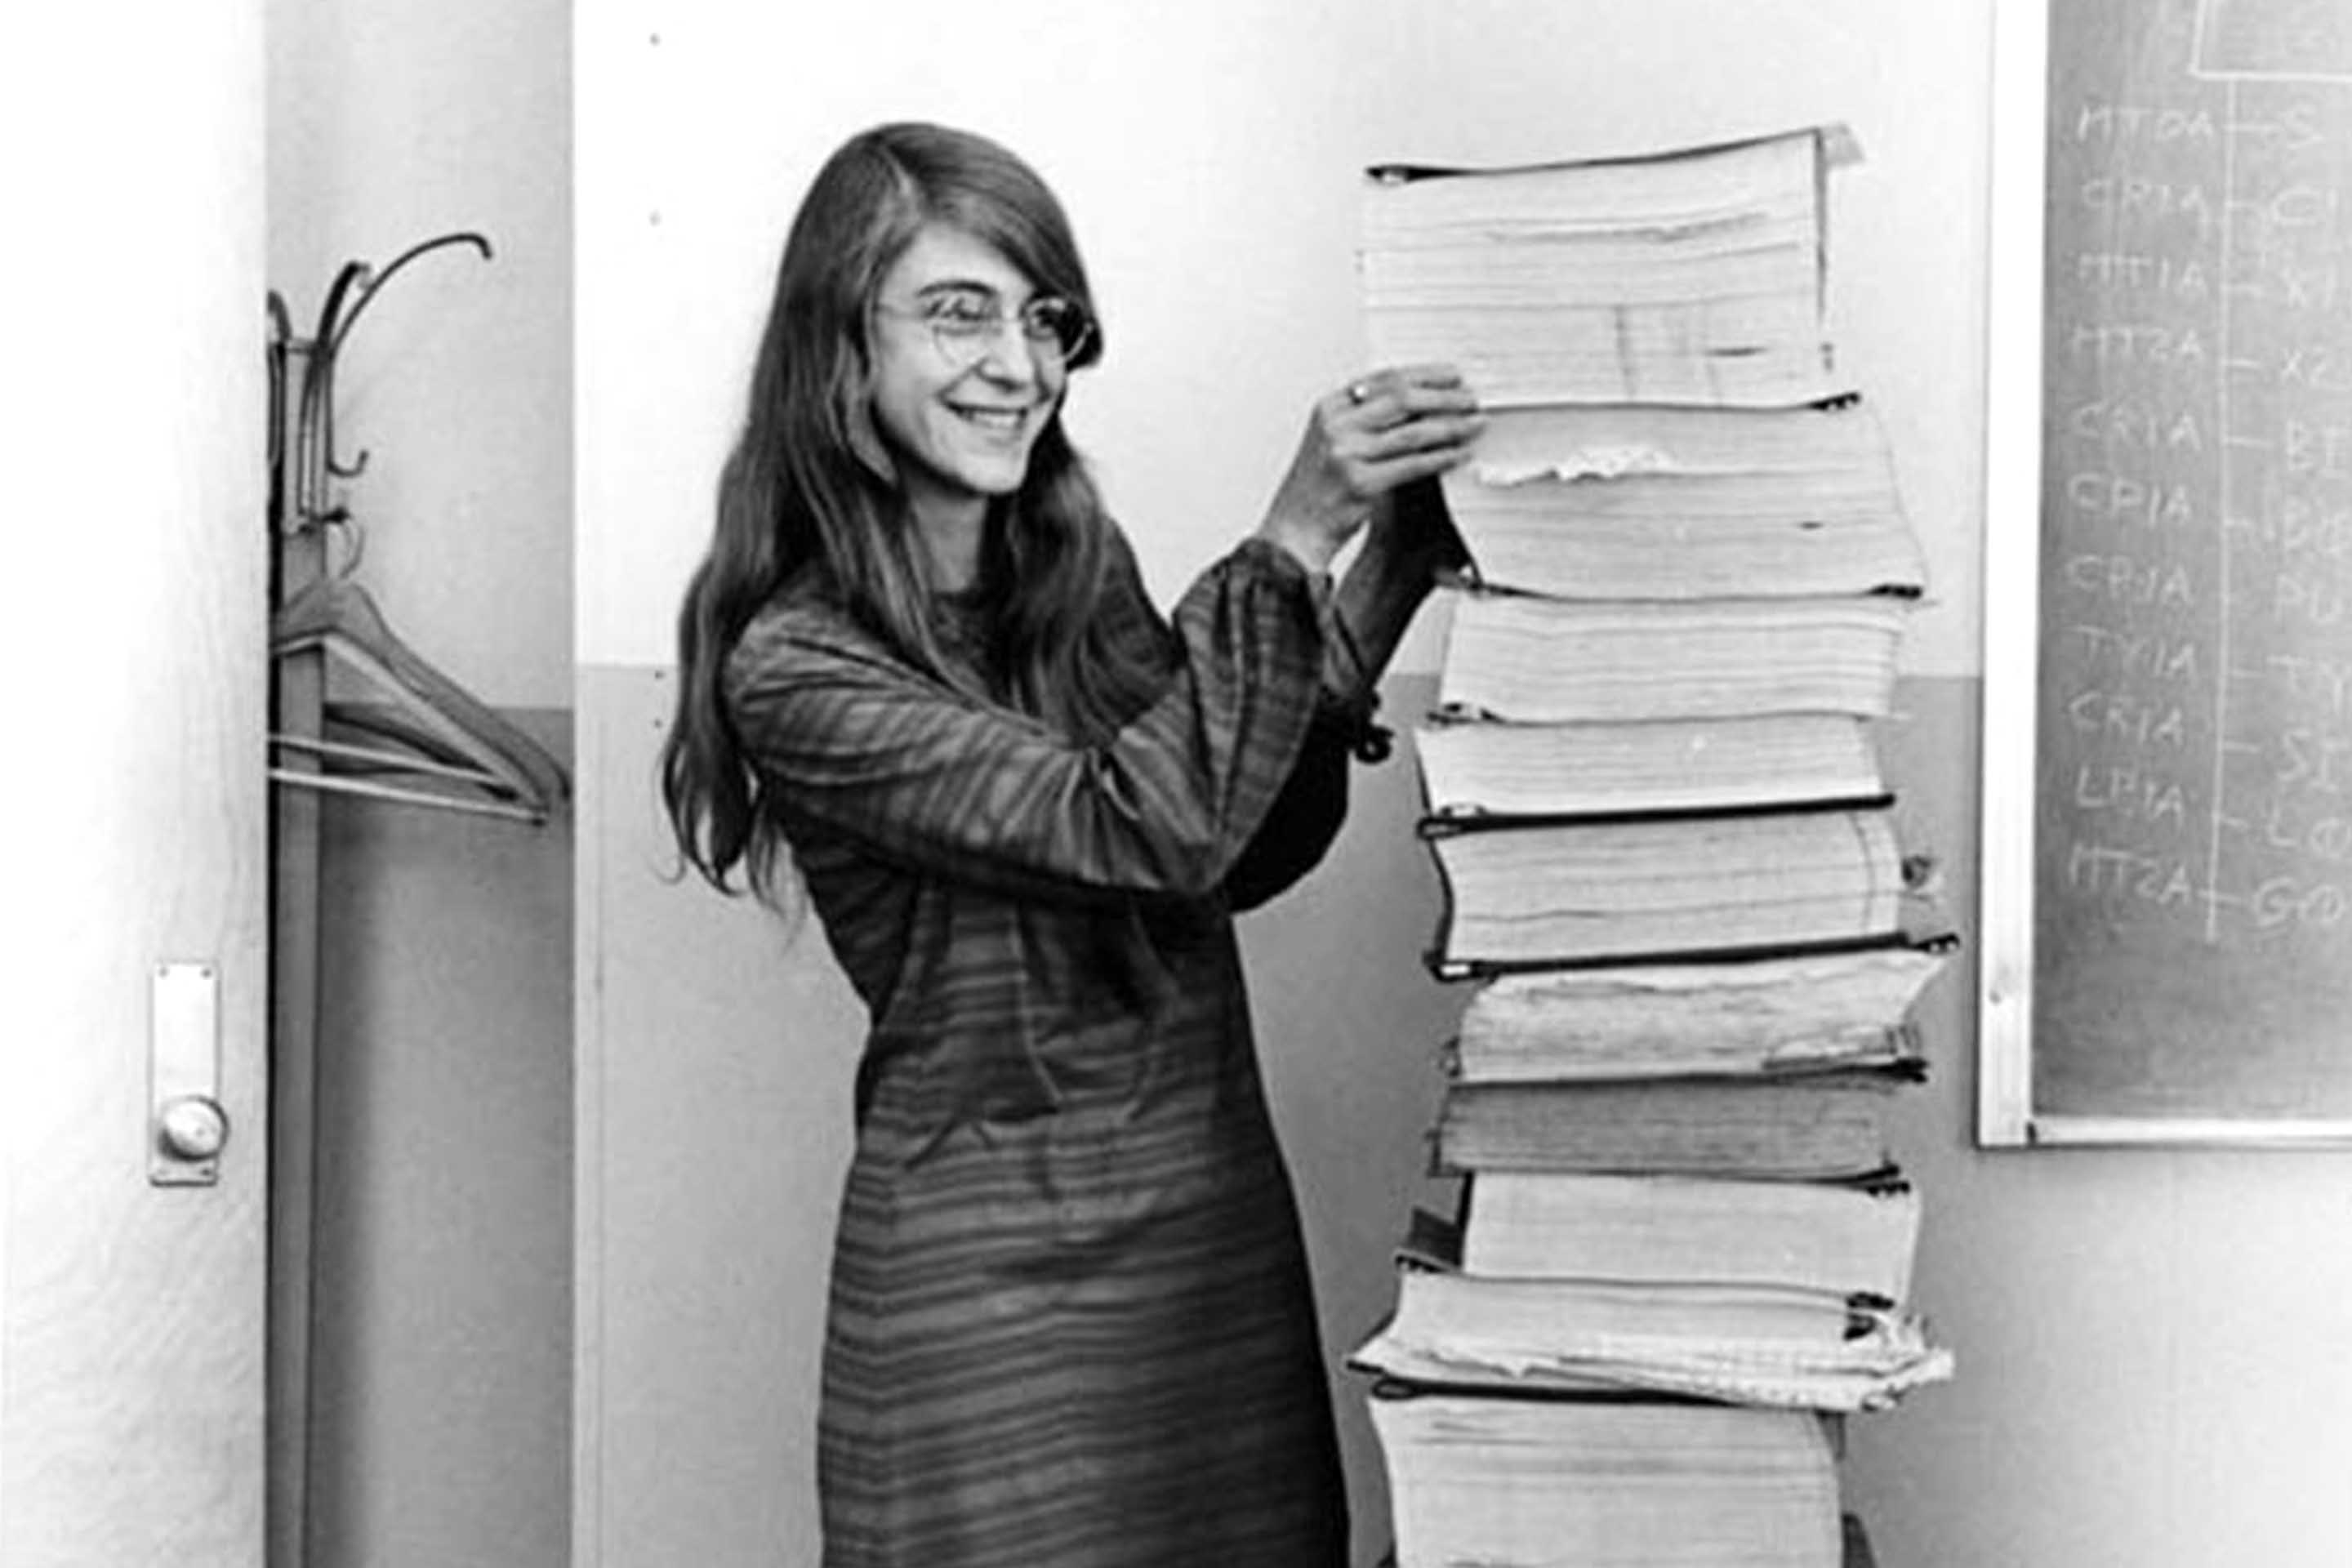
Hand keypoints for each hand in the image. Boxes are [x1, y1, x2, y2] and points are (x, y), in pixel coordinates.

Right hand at [1256, 364, 1482, 572]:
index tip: (1451, 376)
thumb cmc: (1317, 487)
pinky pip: (1412, 465)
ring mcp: (1347, 454)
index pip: (1385, 379)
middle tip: (1470, 399)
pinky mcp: (1360, 484)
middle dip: (1444, 397)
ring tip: (1473, 424)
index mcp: (1330, 407)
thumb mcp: (1334, 439)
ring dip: (1450, 426)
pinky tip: (1458, 453)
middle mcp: (1336, 426)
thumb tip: (1420, 401)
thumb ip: (1367, 417)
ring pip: (1412, 432)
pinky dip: (1440, 458)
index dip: (1424, 375)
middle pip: (1402, 399)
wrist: (1295, 528)